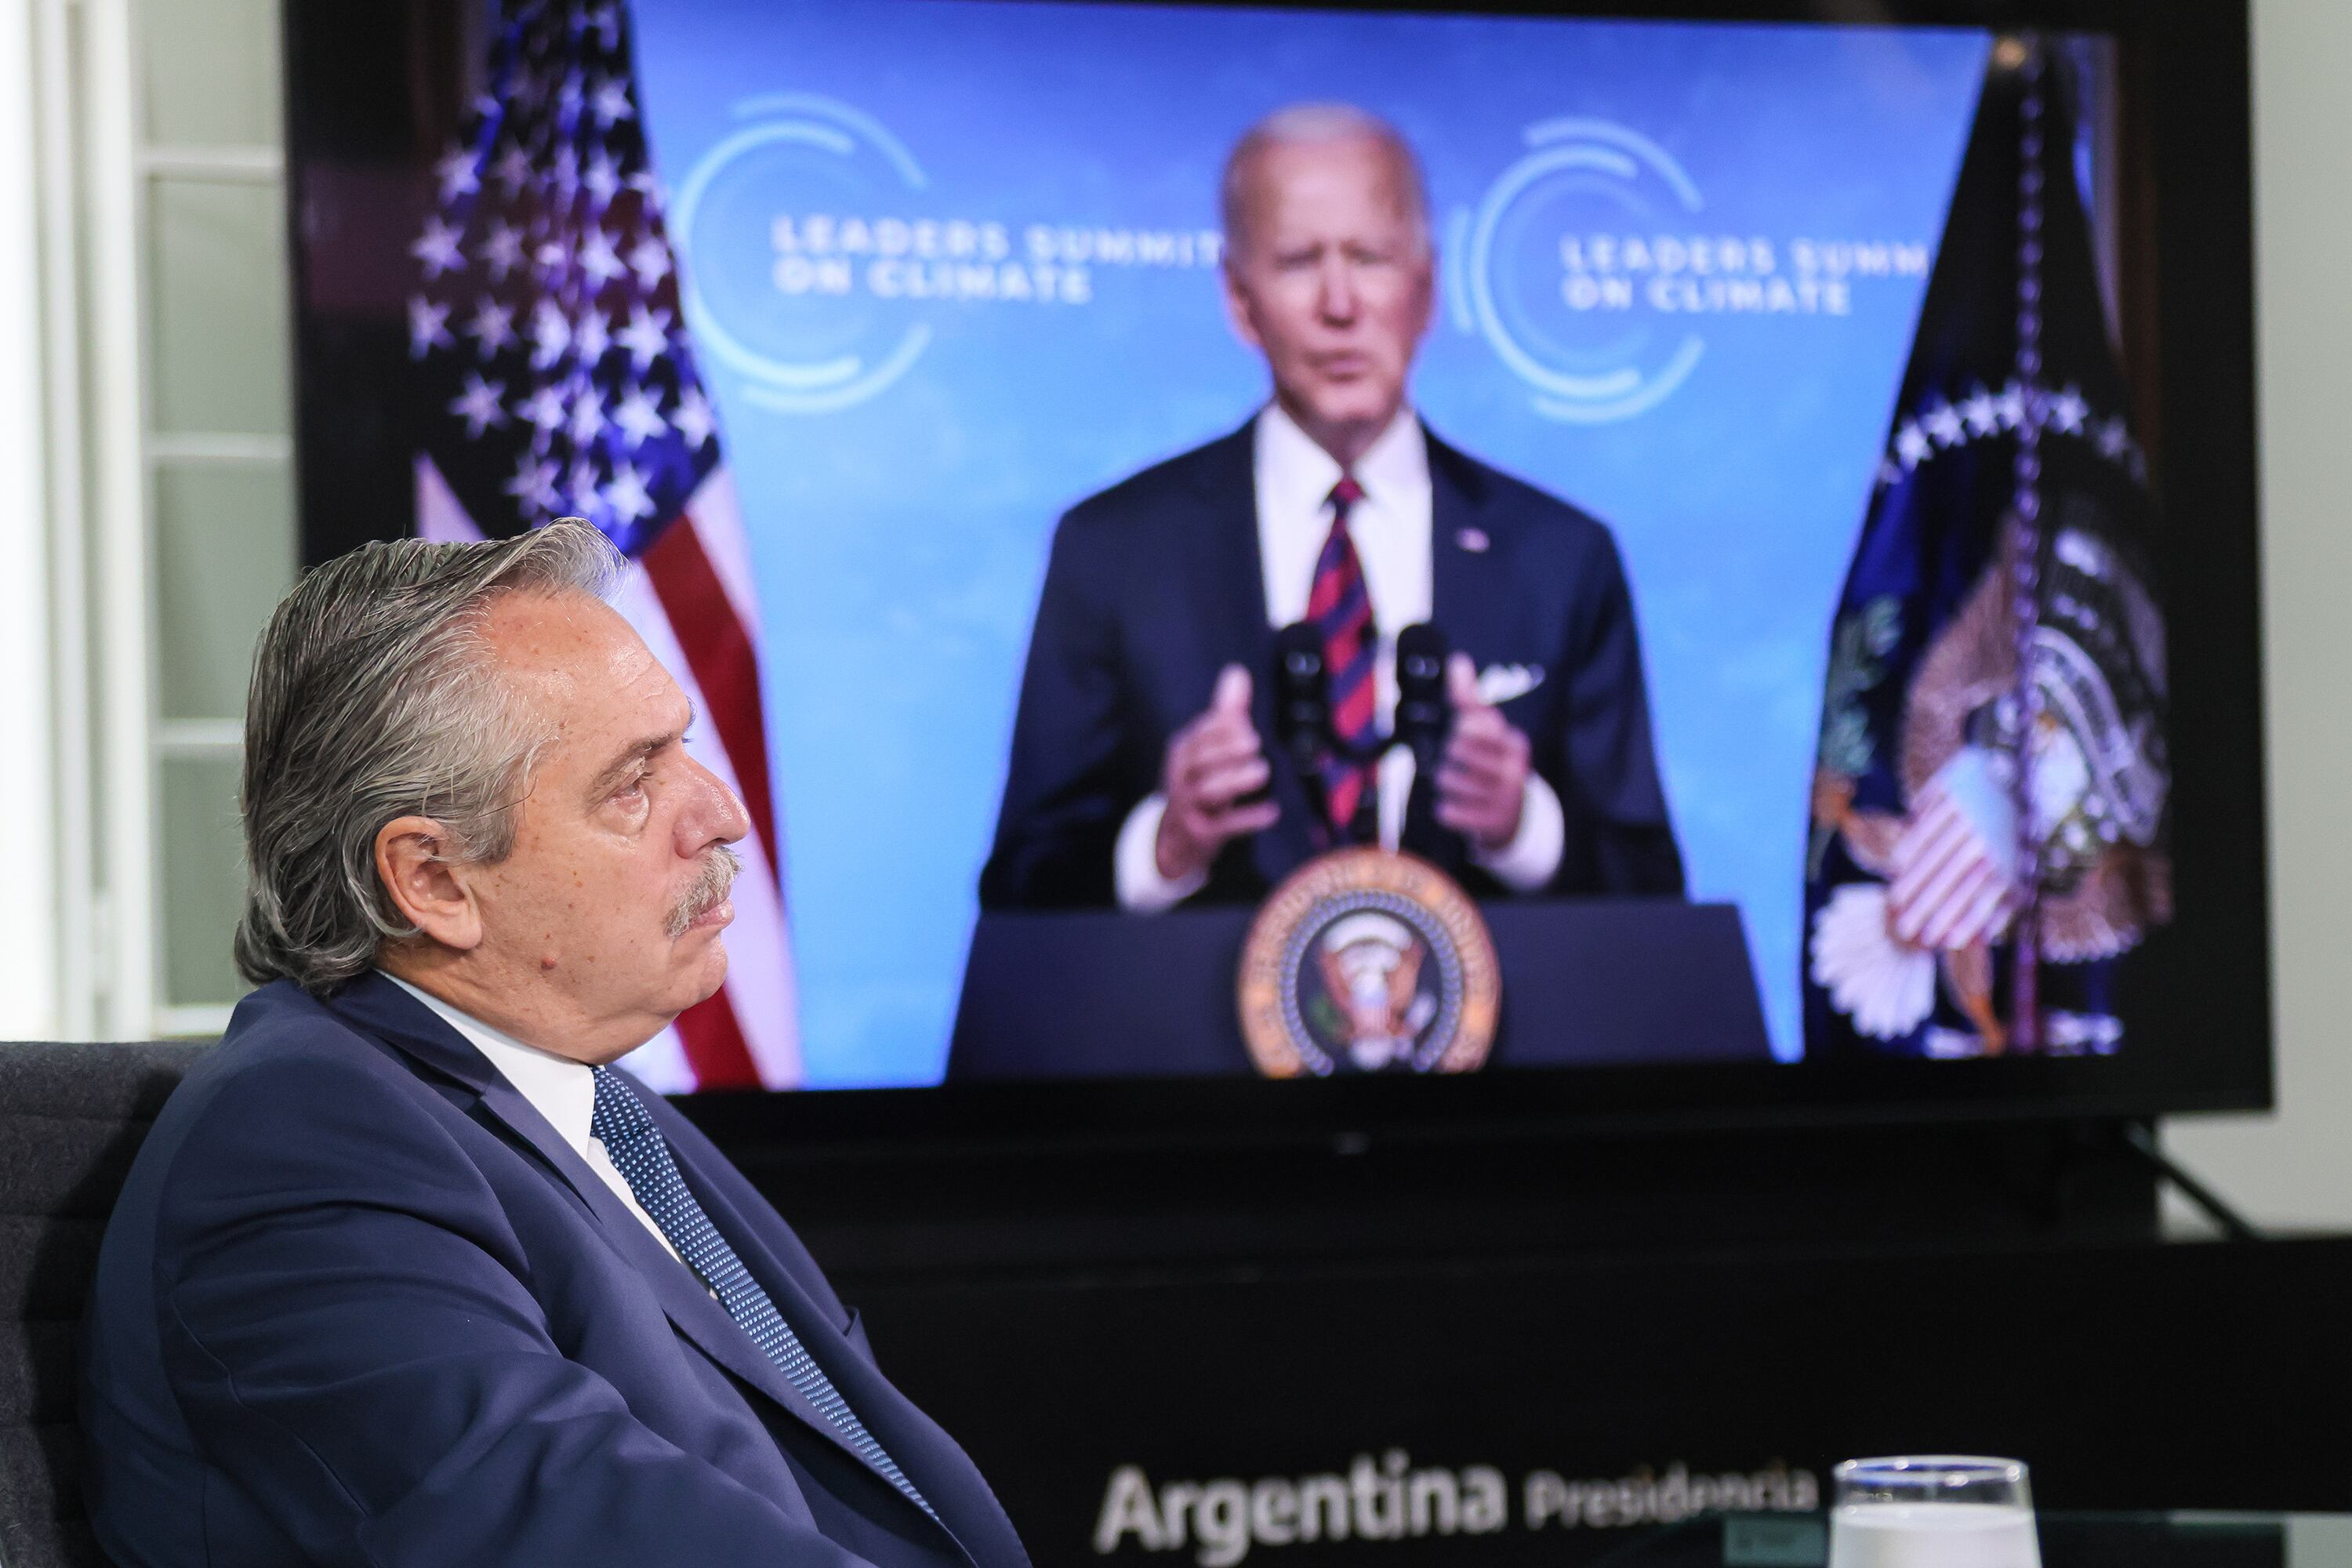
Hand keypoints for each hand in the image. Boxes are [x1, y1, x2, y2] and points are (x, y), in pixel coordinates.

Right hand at [1155, 665, 1279, 881]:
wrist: (1177, 838)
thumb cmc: (1199, 782)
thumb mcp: (1208, 748)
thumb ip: (1225, 712)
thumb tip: (1237, 671)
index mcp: (1183, 751)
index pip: (1199, 735)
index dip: (1220, 728)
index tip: (1245, 723)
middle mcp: (1181, 777)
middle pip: (1201, 761)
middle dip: (1226, 750)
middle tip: (1256, 742)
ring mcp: (1188, 806)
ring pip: (1208, 791)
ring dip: (1236, 781)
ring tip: (1264, 771)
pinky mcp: (1200, 832)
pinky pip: (1223, 826)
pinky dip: (1247, 818)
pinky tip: (1272, 812)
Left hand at [1435, 652, 1530, 851]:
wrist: (1513, 817)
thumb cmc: (1492, 764)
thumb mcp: (1488, 732)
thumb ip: (1470, 698)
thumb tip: (1458, 660)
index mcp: (1514, 741)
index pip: (1474, 720)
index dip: (1460, 726)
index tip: (1463, 731)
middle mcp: (1514, 768)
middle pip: (1455, 749)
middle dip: (1448, 756)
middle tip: (1458, 763)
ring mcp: (1504, 797)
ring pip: (1447, 780)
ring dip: (1444, 783)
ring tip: (1458, 785)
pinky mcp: (1489, 823)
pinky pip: (1448, 811)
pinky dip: (1445, 809)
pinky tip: (1456, 807)